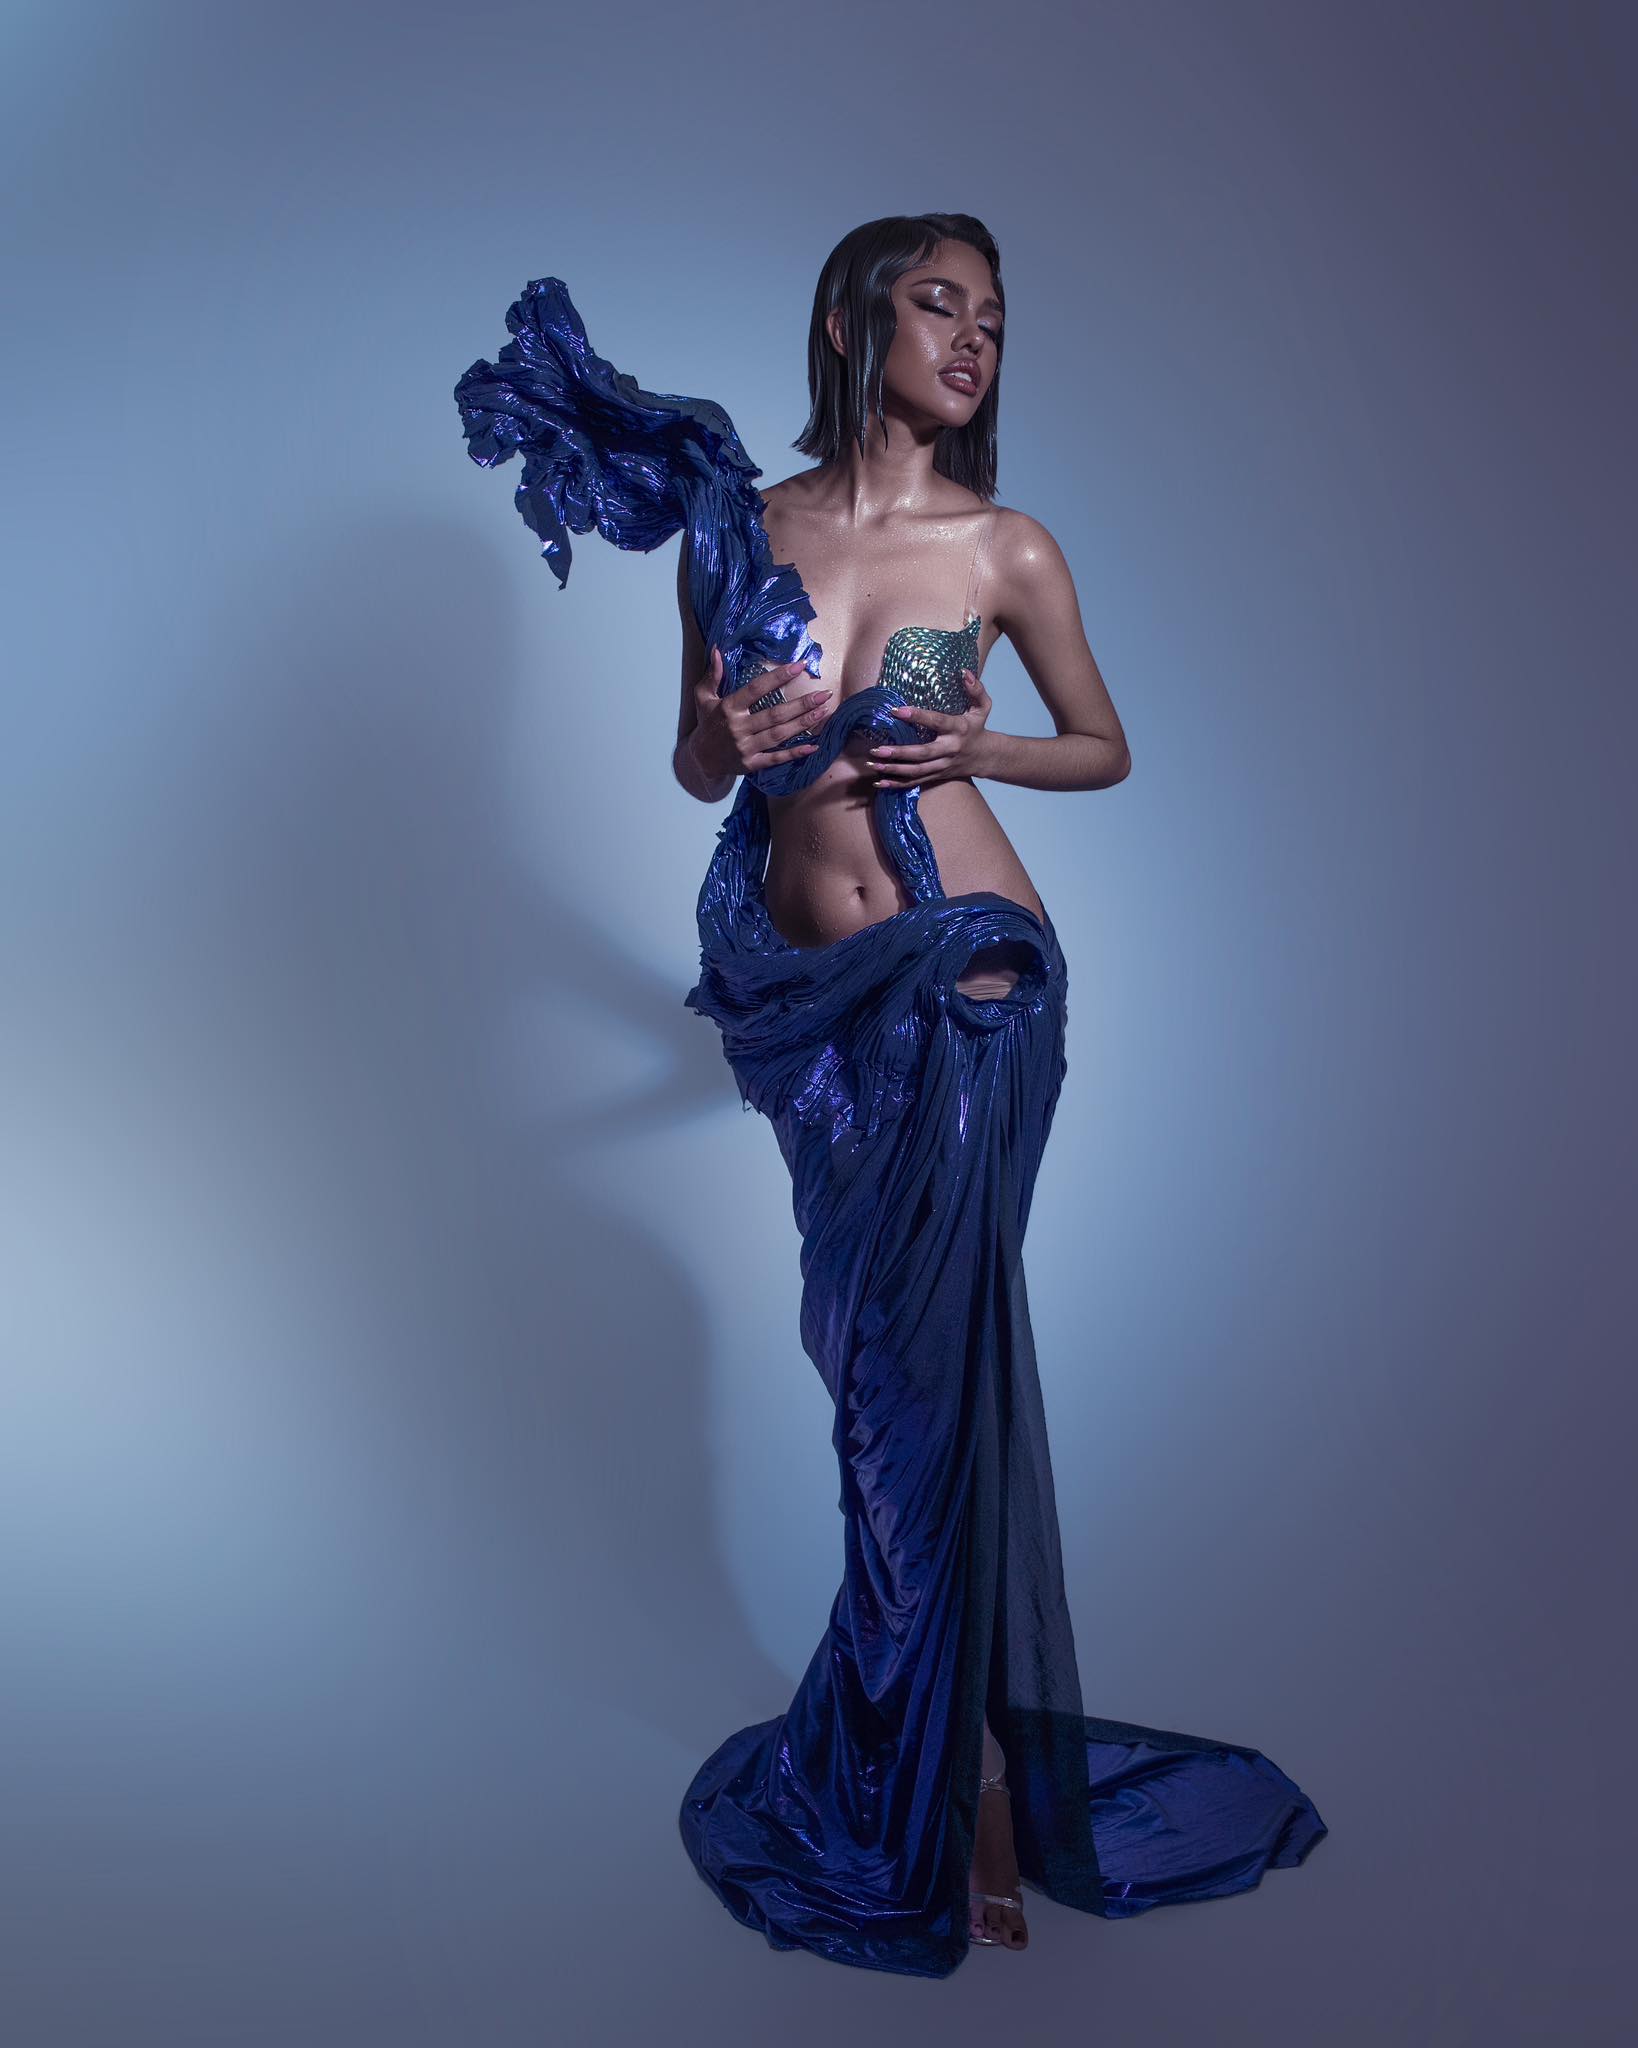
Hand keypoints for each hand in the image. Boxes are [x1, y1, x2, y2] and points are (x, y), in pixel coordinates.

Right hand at [689, 646, 829, 779]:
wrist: (701, 759)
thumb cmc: (706, 723)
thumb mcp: (703, 697)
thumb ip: (712, 675)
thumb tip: (717, 650)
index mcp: (728, 708)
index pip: (757, 689)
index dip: (779, 676)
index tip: (799, 665)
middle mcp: (738, 727)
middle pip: (775, 714)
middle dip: (801, 704)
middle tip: (825, 694)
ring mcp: (746, 747)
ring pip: (779, 734)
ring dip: (803, 723)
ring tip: (823, 711)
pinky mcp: (751, 764)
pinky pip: (776, 758)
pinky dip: (795, 754)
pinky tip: (813, 746)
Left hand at [865, 670, 994, 788]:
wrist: (986, 757)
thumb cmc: (978, 728)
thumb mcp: (983, 707)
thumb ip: (976, 689)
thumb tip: (964, 672)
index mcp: (958, 729)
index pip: (936, 721)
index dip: (917, 716)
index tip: (896, 710)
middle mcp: (949, 749)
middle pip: (922, 754)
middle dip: (899, 753)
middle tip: (877, 750)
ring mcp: (942, 765)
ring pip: (916, 771)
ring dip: (894, 769)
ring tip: (873, 764)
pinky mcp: (936, 775)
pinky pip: (915, 782)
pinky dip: (897, 785)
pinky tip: (879, 783)